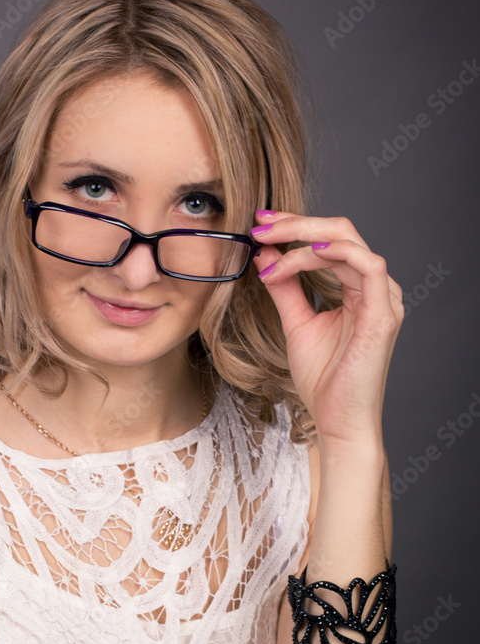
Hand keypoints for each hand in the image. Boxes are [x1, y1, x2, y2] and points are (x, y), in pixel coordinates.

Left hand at [251, 209, 403, 448]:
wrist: (337, 420)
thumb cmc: (323, 379)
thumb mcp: (295, 322)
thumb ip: (284, 286)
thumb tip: (265, 253)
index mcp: (359, 288)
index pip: (331, 238)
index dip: (295, 226)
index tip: (259, 225)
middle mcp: (375, 288)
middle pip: (341, 230)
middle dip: (296, 222)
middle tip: (260, 225)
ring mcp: (383, 299)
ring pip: (350, 242)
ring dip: (305, 235)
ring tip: (270, 243)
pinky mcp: (383, 313)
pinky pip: (367, 266)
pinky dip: (335, 252)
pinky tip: (305, 251)